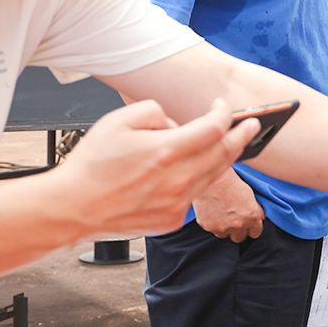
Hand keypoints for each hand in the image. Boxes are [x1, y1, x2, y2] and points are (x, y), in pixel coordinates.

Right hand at [49, 98, 259, 237]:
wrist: (74, 208)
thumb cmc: (92, 164)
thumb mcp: (118, 120)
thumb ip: (155, 112)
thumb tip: (175, 124)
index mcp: (167, 151)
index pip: (213, 129)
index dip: (223, 114)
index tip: (223, 107)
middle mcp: (178, 179)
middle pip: (224, 154)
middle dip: (242, 136)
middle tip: (253, 125)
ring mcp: (178, 203)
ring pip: (213, 176)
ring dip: (226, 158)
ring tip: (233, 144)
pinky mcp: (172, 219)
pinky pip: (193, 194)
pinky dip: (196, 180)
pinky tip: (188, 171)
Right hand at [193, 169, 264, 242]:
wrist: (212, 179)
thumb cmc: (231, 182)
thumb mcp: (250, 195)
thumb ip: (254, 210)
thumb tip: (258, 218)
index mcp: (252, 217)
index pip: (255, 233)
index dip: (252, 228)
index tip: (248, 226)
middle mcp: (238, 225)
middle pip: (239, 238)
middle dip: (237, 230)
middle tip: (233, 219)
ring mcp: (222, 227)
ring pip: (224, 235)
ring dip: (224, 227)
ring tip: (221, 214)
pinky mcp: (208, 226)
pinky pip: (212, 229)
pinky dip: (212, 223)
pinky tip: (212, 211)